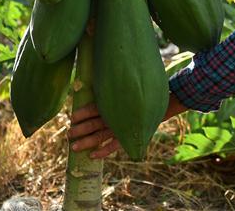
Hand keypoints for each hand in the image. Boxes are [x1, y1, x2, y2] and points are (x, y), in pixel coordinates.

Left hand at [69, 95, 188, 159]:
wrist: (165, 102)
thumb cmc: (142, 94)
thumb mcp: (127, 90)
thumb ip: (114, 89)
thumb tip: (99, 78)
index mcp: (115, 102)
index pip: (96, 107)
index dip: (84, 112)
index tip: (72, 117)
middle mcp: (117, 114)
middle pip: (95, 123)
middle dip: (81, 129)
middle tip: (68, 135)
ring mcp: (122, 125)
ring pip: (101, 135)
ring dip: (87, 141)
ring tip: (74, 147)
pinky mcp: (129, 134)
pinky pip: (115, 144)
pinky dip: (105, 150)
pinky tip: (94, 156)